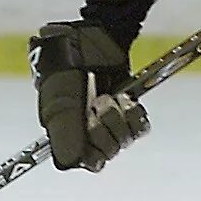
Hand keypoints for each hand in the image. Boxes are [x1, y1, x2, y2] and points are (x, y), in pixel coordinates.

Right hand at [29, 21, 150, 171]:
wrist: (92, 38)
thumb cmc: (67, 64)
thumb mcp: (60, 98)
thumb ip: (64, 131)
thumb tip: (70, 162)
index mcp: (65, 131)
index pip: (84, 161)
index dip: (91, 151)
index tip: (90, 128)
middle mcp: (86, 129)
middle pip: (107, 153)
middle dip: (106, 129)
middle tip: (98, 104)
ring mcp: (109, 120)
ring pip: (124, 141)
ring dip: (121, 119)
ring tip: (112, 97)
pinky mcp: (127, 108)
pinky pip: (140, 127)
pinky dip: (136, 115)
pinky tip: (128, 100)